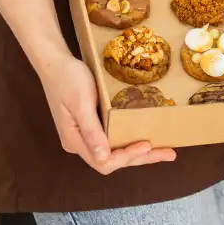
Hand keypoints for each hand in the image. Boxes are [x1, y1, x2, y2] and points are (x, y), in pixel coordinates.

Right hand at [36, 52, 176, 173]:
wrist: (54, 62)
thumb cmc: (68, 79)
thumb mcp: (81, 103)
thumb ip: (91, 131)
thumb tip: (103, 158)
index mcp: (75, 141)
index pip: (104, 162)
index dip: (127, 156)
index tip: (148, 145)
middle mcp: (79, 143)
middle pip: (112, 160)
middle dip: (141, 158)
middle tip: (169, 153)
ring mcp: (84, 135)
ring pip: (114, 152)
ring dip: (138, 152)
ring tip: (164, 150)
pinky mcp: (90, 126)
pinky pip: (112, 139)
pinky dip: (129, 141)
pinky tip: (145, 138)